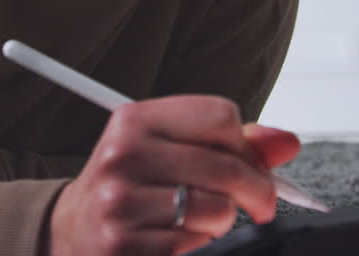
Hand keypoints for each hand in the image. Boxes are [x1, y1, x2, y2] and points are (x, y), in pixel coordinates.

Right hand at [45, 95, 300, 255]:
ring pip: (218, 210)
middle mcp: (123, 156)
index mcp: (134, 120)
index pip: (221, 116)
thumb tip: (285, 142)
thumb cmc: (130, 187)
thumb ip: (230, 144)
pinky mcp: (126, 246)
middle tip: (259, 203)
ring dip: (223, 223)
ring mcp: (122, 203)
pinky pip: (196, 245)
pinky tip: (179, 240)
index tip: (251, 164)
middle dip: (257, 190)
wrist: (73, 231)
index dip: (246, 144)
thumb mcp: (168, 150)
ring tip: (199, 220)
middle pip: (228, 165)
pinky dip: (200, 246)